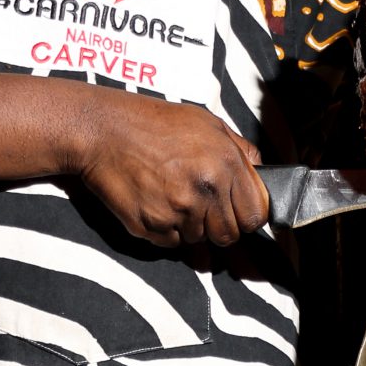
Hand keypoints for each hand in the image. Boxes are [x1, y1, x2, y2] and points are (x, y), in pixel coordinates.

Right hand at [73, 87, 269, 247]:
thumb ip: (240, 150)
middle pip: (229, 235)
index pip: (255, 215)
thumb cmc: (156, 123)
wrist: (105, 130)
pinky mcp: (152, 226)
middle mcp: (206, 190)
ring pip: (199, 240)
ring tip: (173, 195)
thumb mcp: (208, 123)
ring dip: (191, 226)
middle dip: (219, 225)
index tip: (237, 211)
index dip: (247, 215)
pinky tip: (156, 202)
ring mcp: (178, 211)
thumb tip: (261, 176)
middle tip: (202, 206)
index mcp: (226, 163)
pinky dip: (167, 230)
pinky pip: (172, 243)